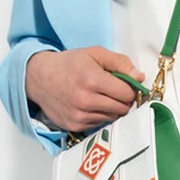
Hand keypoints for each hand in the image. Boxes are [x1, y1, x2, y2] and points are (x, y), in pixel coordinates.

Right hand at [26, 46, 145, 133]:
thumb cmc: (69, 64)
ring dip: (112, 109)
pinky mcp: (75, 126)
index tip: (126, 84)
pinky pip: (99, 124)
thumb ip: (120, 63)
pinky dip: (100, 116)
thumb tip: (139, 76)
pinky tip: (91, 105)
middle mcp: (86, 101)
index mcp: (92, 80)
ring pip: (112, 118)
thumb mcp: (95, 54)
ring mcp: (80, 116)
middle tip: (115, 91)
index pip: (127, 93)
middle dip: (123, 100)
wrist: (40, 78)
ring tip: (101, 96)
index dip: (130, 89)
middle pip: (122, 108)